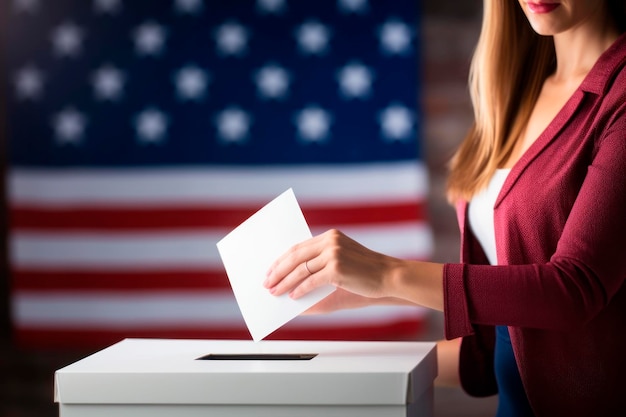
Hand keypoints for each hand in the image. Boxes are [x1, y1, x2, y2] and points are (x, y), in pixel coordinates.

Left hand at [264, 229, 401, 301]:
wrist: (389, 276)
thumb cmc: (366, 273)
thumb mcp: (340, 265)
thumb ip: (319, 269)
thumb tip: (293, 285)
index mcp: (330, 236)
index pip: (298, 247)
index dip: (282, 260)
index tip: (271, 270)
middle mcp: (330, 241)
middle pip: (295, 256)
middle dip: (278, 271)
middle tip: (267, 283)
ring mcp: (333, 253)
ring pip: (300, 269)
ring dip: (284, 282)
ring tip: (275, 292)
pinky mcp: (337, 268)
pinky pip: (311, 280)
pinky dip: (300, 290)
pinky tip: (293, 297)